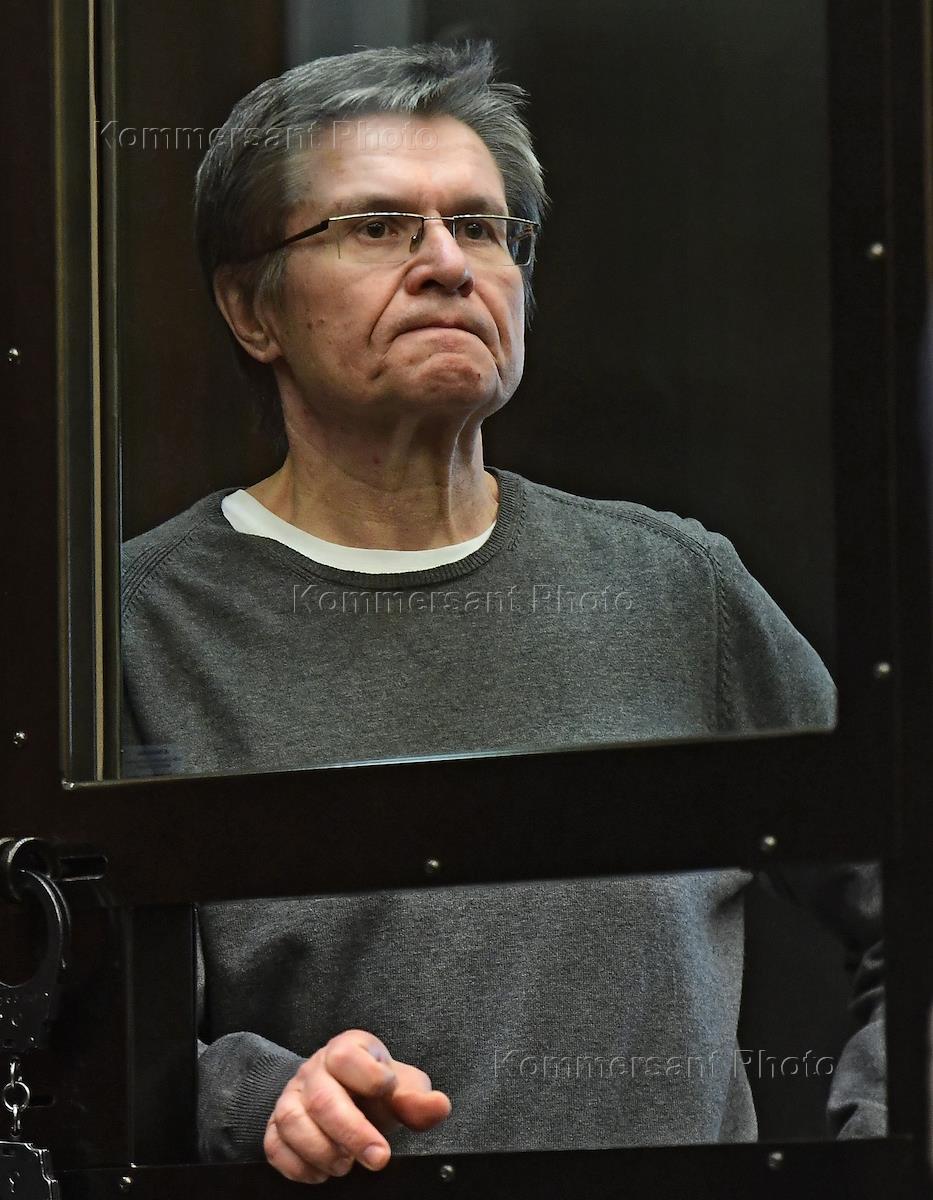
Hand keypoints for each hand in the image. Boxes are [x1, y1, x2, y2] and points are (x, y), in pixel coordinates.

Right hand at [263, 1029, 451, 1183]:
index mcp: (347, 1050)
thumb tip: (439, 1106)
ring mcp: (291, 1096)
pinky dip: (298, 1166)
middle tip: (378, 1158)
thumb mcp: (402, 1089)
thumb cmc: (376, 1091)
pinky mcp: (276, 1124)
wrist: (345, 1097)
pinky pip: (274, 1145)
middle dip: (352, 1133)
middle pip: (322, 1098)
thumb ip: (418, 1098)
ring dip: (321, 1151)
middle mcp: (314, 1070)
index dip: (368, 1076)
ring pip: (292, 1121)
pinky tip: (321, 1173)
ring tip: (345, 1166)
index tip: (389, 1092)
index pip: (346, 1055)